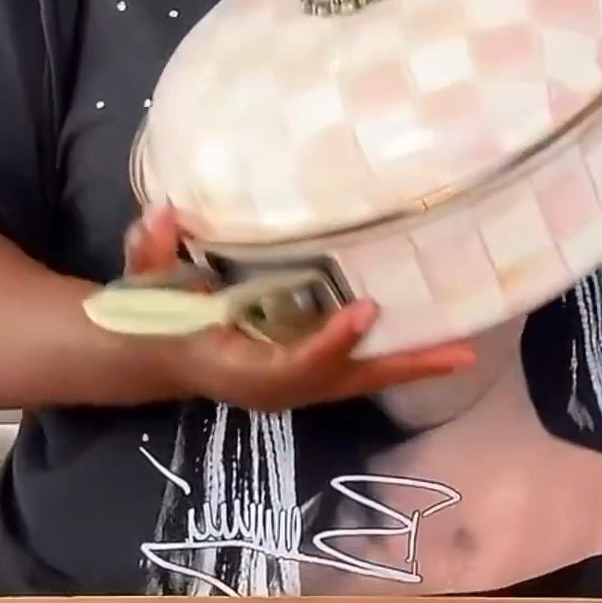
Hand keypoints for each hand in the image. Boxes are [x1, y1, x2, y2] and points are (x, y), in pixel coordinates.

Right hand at [124, 206, 476, 412]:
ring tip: (461, 351)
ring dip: (407, 364)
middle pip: (345, 382)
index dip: (328, 344)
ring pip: (356, 378)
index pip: (291, 367)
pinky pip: (351, 366)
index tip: (365, 310)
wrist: (150, 354)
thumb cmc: (151, 319)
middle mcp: (272, 387)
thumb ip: (148, 252)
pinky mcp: (301, 371)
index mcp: (237, 371)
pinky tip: (426, 338)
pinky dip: (386, 355)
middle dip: (399, 367)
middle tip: (458, 353)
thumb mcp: (140, 285)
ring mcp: (291, 383)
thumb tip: (164, 215)